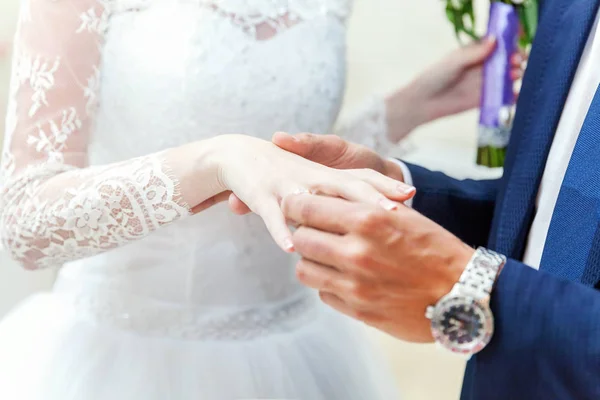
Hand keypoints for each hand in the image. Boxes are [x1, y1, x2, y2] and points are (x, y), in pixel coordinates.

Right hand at [211, 134, 414, 251]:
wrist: (239, 152)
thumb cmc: (282, 169)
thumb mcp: (314, 181)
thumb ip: (338, 195)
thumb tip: (371, 213)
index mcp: (327, 174)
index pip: (362, 179)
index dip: (385, 186)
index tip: (410, 196)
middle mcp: (311, 176)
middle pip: (346, 186)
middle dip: (370, 199)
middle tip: (392, 213)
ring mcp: (287, 184)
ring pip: (313, 198)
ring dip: (331, 213)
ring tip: (352, 229)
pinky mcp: (261, 194)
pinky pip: (273, 215)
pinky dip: (280, 230)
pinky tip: (291, 247)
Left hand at [281, 193, 473, 342]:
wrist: (463, 293)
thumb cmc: (434, 248)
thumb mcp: (402, 213)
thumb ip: (362, 202)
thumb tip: (322, 195)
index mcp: (368, 219)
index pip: (307, 208)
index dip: (297, 205)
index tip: (297, 206)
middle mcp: (356, 251)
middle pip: (301, 239)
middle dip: (304, 233)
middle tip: (315, 231)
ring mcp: (355, 284)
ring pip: (305, 269)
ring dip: (312, 260)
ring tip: (328, 255)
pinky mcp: (357, 309)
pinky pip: (323, 292)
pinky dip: (328, 283)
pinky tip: (345, 277)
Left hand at [387, 38, 526, 140]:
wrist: (424, 102)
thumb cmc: (435, 77)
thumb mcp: (455, 61)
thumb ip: (474, 53)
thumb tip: (495, 40)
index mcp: (474, 53)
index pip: (496, 45)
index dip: (508, 43)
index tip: (517, 42)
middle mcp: (481, 67)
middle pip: (505, 60)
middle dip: (515, 58)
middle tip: (519, 60)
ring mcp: (483, 83)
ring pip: (505, 77)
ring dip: (515, 74)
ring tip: (515, 74)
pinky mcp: (483, 100)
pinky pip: (501, 96)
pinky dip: (511, 95)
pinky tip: (516, 92)